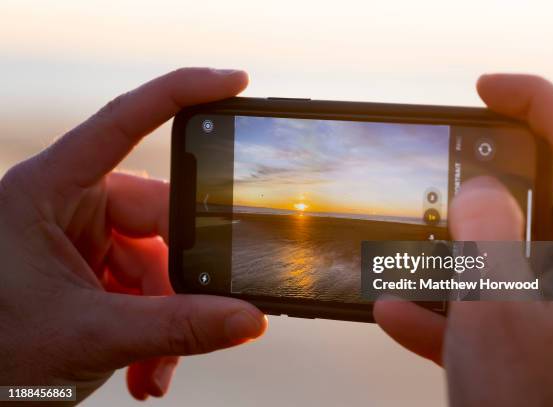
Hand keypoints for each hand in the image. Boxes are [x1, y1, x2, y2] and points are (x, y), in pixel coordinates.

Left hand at [0, 68, 266, 402]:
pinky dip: (154, 327)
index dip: (182, 94)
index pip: (123, 122)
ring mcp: (82, 236)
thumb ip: (177, 328)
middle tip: (202, 318)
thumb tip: (249, 319)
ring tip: (157, 366)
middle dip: (181, 280)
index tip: (235, 82)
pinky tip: (148, 368)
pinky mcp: (93, 267)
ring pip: (157, 260)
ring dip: (167, 318)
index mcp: (48, 190)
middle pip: (159, 215)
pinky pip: (144, 284)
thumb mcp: (90, 336)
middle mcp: (67, 203)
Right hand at [375, 75, 552, 404]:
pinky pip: (500, 320)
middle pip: (549, 204)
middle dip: (489, 187)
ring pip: (516, 265)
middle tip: (448, 174)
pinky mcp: (550, 361)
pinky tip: (403, 313)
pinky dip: (452, 314)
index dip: (536, 103)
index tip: (489, 90)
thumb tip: (484, 196)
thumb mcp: (506, 304)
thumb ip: (489, 234)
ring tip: (408, 249)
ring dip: (458, 257)